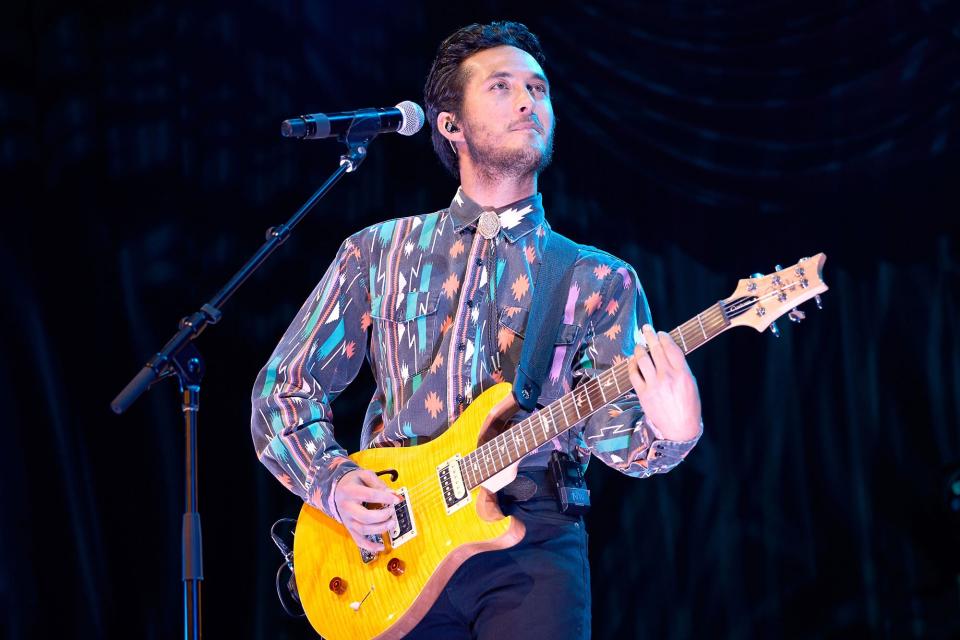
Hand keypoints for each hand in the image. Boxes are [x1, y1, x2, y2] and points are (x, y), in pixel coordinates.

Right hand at [333, 468, 399, 551]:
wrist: (337, 490)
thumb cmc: (353, 482)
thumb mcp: (364, 476)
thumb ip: (378, 484)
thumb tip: (393, 494)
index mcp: (350, 491)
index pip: (370, 495)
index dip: (385, 498)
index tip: (397, 499)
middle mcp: (347, 507)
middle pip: (365, 517)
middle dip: (383, 516)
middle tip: (392, 511)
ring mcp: (347, 520)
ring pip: (363, 530)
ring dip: (380, 529)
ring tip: (392, 522)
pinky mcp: (349, 528)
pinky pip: (359, 541)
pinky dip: (370, 546)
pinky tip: (381, 547)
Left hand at [628, 324, 701, 440]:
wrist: (679, 430)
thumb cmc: (688, 406)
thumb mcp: (691, 385)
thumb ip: (680, 368)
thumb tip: (668, 351)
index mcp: (683, 374)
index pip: (672, 348)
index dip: (664, 337)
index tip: (660, 332)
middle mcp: (668, 377)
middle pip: (656, 350)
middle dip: (650, 336)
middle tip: (646, 328)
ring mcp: (654, 386)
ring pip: (642, 360)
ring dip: (639, 349)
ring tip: (639, 345)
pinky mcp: (643, 394)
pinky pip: (633, 374)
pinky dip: (631, 365)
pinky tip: (632, 360)